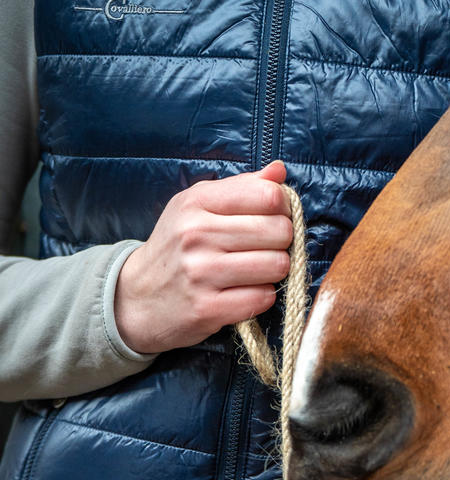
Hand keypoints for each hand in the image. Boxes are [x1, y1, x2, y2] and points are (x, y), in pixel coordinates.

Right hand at [115, 160, 292, 353]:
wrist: (138, 298)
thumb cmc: (177, 248)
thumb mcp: (197, 207)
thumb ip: (241, 188)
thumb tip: (279, 171)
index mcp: (197, 202)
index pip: (268, 196)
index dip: (282, 209)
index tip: (271, 219)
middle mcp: (197, 234)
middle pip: (279, 231)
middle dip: (281, 242)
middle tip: (263, 249)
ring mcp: (201, 273)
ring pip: (277, 265)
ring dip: (274, 272)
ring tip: (254, 272)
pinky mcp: (208, 308)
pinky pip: (263, 298)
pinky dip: (261, 297)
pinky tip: (243, 293)